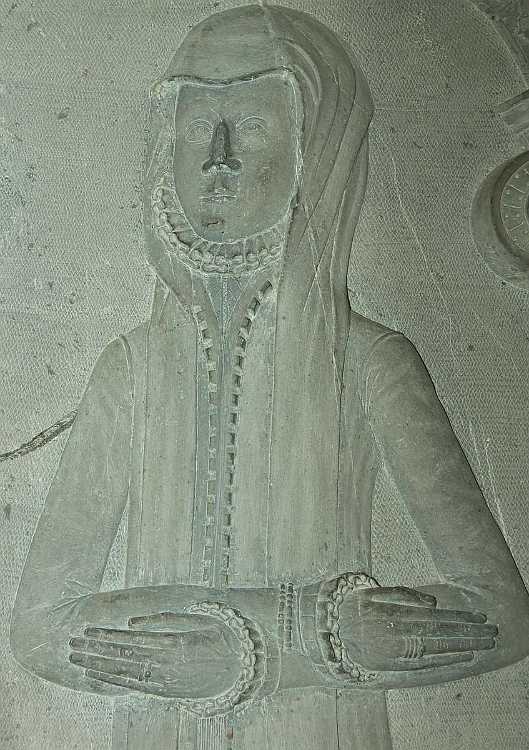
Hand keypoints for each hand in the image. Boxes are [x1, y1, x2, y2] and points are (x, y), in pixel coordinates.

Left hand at [69, 611, 241, 698]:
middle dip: (94, 650)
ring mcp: (166, 680)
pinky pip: (137, 687)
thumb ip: (166, 619)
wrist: (245, 666)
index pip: (129, 640)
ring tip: (78, 660)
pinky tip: (100, 676)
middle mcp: (166, 663)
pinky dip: (116, 681)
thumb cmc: (222, 635)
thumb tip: (134, 622)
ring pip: (125, 673)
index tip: (86, 630)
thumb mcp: (199, 619)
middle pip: (122, 656)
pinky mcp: (169, 691)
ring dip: (99, 666)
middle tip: (72, 644)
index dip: (105, 635)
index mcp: (173, 643)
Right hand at [339, 586, 497, 671]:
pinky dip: (445, 661)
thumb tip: (433, 603)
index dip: (460, 617)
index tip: (480, 616)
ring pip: (435, 649)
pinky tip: (462, 657)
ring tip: (483, 643)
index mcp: (392, 612)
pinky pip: (424, 665)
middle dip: (468, 632)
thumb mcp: (373, 591)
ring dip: (462, 646)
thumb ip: (402, 594)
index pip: (435, 616)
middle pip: (440, 633)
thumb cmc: (351, 606)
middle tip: (492, 631)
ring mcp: (394, 651)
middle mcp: (395, 633)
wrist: (325, 632)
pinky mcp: (391, 665)